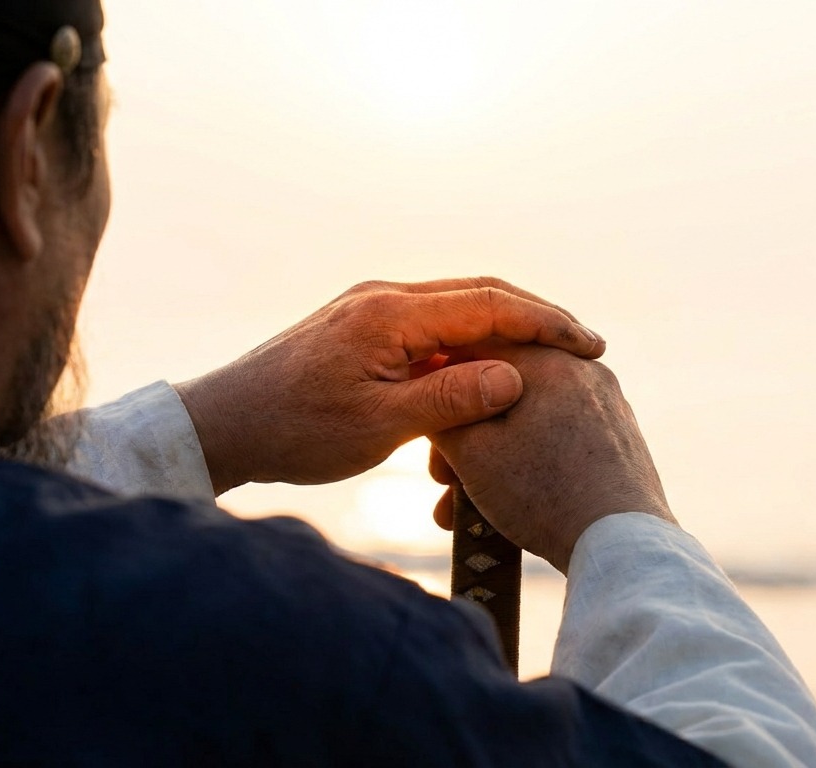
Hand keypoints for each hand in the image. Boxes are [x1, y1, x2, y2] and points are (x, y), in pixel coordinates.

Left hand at [175, 278, 605, 493]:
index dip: (547, 323)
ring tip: (549, 360)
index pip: (491, 304)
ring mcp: (372, 309)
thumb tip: (516, 374)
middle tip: (585, 347)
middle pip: (481, 294)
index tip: (591, 346)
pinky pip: (433, 326)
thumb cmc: (294, 432)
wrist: (225, 425)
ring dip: (505, 330)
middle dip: (537, 318)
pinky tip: (490, 373)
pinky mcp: (363, 328)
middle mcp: (384, 297)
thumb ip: (449, 399)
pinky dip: (471, 344)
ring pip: (458, 309)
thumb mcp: (377, 427)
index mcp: (391, 313)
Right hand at [428, 344, 674, 572]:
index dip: (441, 387)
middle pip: (503, 391)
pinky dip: (528, 464)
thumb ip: (444, 411)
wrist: (621, 543)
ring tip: (464, 510)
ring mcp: (607, 404)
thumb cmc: (544, 493)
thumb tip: (434, 393)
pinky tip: (507, 506)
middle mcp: (584, 370)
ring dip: (492, 460)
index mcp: (548, 359)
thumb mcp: (472, 452)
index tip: (426, 428)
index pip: (476, 350)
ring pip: (529, 420)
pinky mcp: (619, 437)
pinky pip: (558, 438)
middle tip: (441, 480)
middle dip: (467, 437)